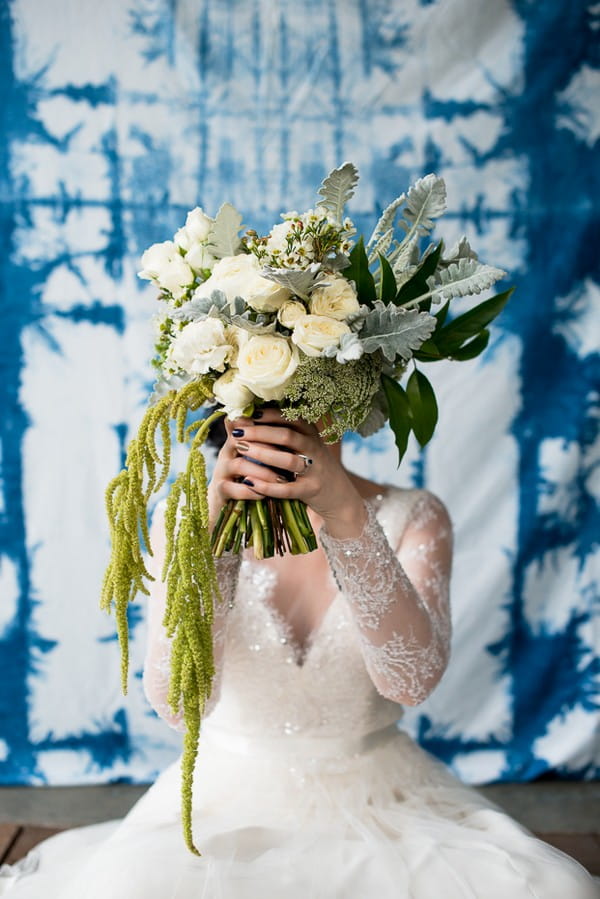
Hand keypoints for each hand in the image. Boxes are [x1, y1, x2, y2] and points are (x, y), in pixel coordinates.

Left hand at [207, 408, 366, 537]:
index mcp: (311, 433)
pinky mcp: (311, 490)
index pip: (289, 417)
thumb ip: (277, 432)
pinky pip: (287, 488)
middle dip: (259, 433)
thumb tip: (241, 417)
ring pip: (287, 460)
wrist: (337, 495)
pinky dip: (267, 485)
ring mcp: (315, 469)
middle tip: (237, 434)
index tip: (246, 415)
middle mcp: (315, 447)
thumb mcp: (300, 445)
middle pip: (287, 435)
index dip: (266, 415)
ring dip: (262, 454)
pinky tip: (249, 482)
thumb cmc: (309, 465)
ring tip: (240, 451)